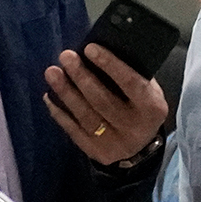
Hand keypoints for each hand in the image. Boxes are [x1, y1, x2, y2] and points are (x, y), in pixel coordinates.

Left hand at [43, 44, 167, 165]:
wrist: (142, 147)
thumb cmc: (141, 107)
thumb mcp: (148, 91)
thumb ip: (131, 75)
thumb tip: (99, 51)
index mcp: (152, 108)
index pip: (130, 83)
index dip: (110, 65)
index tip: (90, 48)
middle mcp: (134, 128)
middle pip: (102, 100)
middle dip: (81, 76)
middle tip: (65, 56)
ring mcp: (115, 143)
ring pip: (85, 115)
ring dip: (65, 92)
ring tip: (52, 72)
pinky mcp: (97, 153)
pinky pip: (74, 130)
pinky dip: (59, 113)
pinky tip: (49, 96)